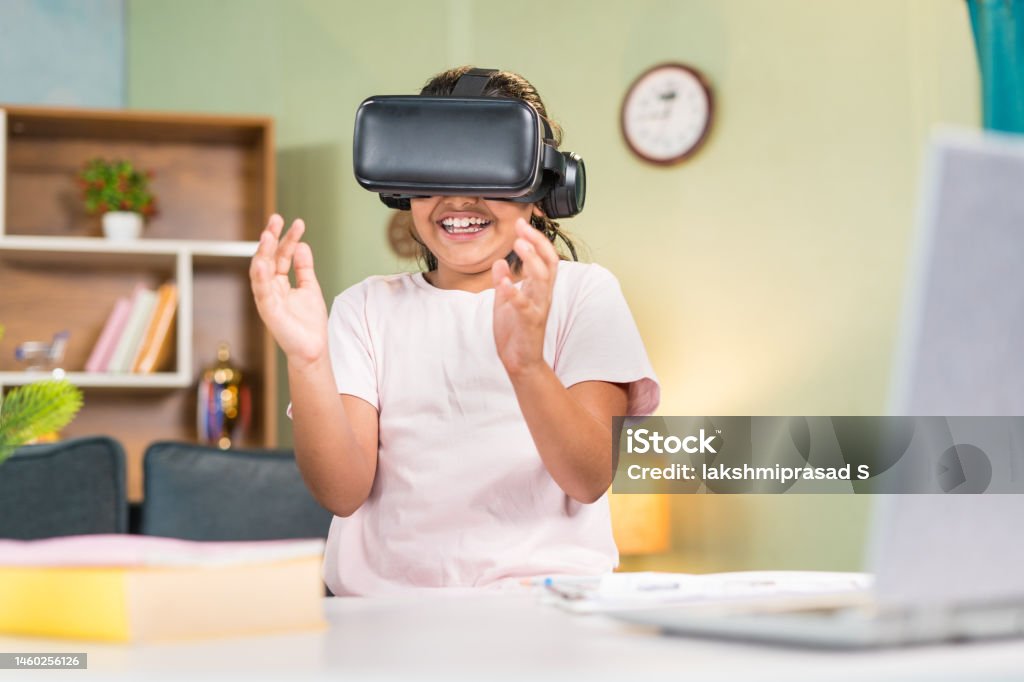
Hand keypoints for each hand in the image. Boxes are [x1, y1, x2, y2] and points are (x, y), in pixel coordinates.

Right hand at [249, 214, 327, 367]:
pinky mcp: (269, 312)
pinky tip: (262, 262)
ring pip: (260, 272)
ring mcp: (267, 299)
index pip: (281, 255)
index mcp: (279, 282)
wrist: (312, 349)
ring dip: (263, 253)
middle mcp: (270, 288)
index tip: (298, 223)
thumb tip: (302, 244)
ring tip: (268, 235)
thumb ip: (304, 267)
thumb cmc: (308, 323)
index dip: (288, 239)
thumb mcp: (309, 287)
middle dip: (271, 238)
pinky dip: (261, 278)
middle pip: (267, 258)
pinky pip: (262, 293)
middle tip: (276, 219)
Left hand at [492, 218, 558, 375]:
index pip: (545, 257)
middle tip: (521, 228)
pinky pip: (524, 305)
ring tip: (519, 244)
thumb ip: (503, 281)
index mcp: (539, 288)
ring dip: (531, 260)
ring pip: (543, 279)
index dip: (535, 239)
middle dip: (537, 243)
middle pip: (549, 262)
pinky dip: (514, 293)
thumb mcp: (504, 302)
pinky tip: (503, 283)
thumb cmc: (515, 331)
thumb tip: (500, 262)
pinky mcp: (529, 323)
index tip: (521, 224)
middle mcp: (543, 295)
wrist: (519, 361)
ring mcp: (538, 308)